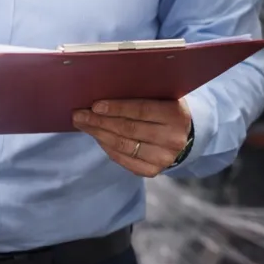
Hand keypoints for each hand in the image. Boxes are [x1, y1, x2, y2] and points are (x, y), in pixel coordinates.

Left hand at [72, 99, 191, 177]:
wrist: (184, 134)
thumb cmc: (164, 108)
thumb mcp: (160, 96)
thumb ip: (139, 93)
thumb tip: (103, 91)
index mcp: (175, 115)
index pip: (141, 110)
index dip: (116, 108)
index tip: (94, 106)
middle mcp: (172, 139)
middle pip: (128, 129)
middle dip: (99, 121)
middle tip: (79, 114)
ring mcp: (164, 158)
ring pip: (123, 145)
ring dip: (98, 134)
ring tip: (82, 124)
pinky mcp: (153, 171)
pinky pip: (123, 159)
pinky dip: (106, 147)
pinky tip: (97, 137)